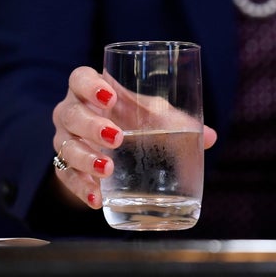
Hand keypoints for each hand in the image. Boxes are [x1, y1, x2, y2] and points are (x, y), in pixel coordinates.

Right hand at [51, 66, 217, 208]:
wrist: (110, 147)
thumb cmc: (132, 120)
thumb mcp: (152, 115)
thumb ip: (177, 121)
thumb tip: (210, 136)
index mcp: (89, 90)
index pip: (79, 79)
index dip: (90, 86)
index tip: (110, 97)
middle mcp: (71, 112)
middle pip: (70, 113)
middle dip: (91, 125)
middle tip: (116, 137)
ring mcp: (65, 140)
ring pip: (64, 146)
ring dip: (85, 158)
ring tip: (107, 168)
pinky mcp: (65, 167)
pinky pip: (66, 177)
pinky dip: (81, 188)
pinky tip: (97, 198)